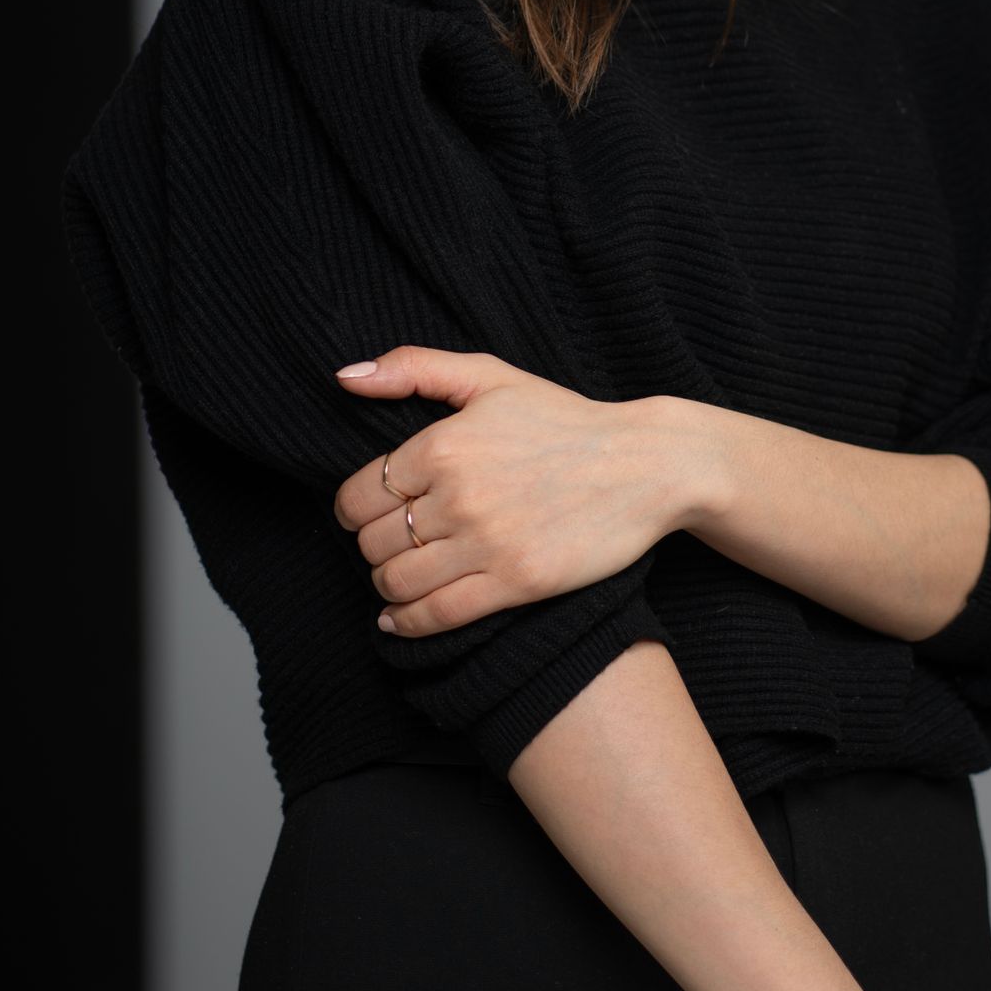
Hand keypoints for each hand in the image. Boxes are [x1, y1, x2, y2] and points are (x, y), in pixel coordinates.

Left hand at [332, 346, 711, 634]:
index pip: (357, 495)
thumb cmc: (565, 419)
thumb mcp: (491, 376)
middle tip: (390, 544)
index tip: (367, 514)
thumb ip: (414, 367)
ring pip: (397, 581)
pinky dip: (408, 623)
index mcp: (443, 443)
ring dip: (387, 584)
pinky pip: (437, 614)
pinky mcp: (516, 582)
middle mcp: (458, 495)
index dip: (353, 510)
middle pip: (372, 542)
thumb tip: (344, 378)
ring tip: (398, 577)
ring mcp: (487, 542)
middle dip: (372, 546)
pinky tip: (400, 619)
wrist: (646, 464)